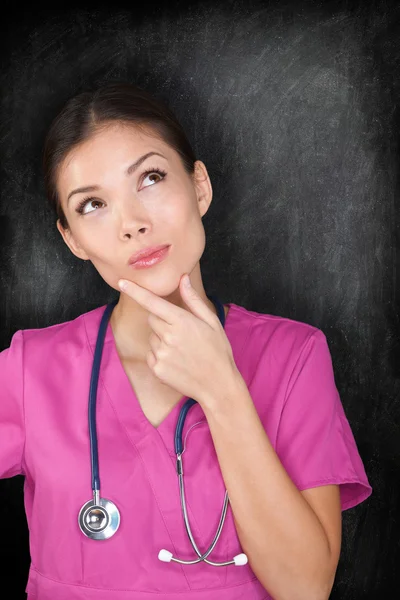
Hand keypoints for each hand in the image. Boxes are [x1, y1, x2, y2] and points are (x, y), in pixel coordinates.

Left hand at [117, 273, 240, 405]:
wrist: (218, 384)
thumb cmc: (217, 350)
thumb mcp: (212, 322)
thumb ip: (193, 300)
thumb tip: (183, 278)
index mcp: (181, 321)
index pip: (152, 302)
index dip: (135, 291)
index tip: (122, 282)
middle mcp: (168, 336)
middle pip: (152, 318)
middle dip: (162, 320)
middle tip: (181, 332)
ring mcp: (161, 354)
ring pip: (151, 337)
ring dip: (161, 339)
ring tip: (181, 350)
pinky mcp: (157, 369)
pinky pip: (150, 353)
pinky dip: (159, 355)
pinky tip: (176, 361)